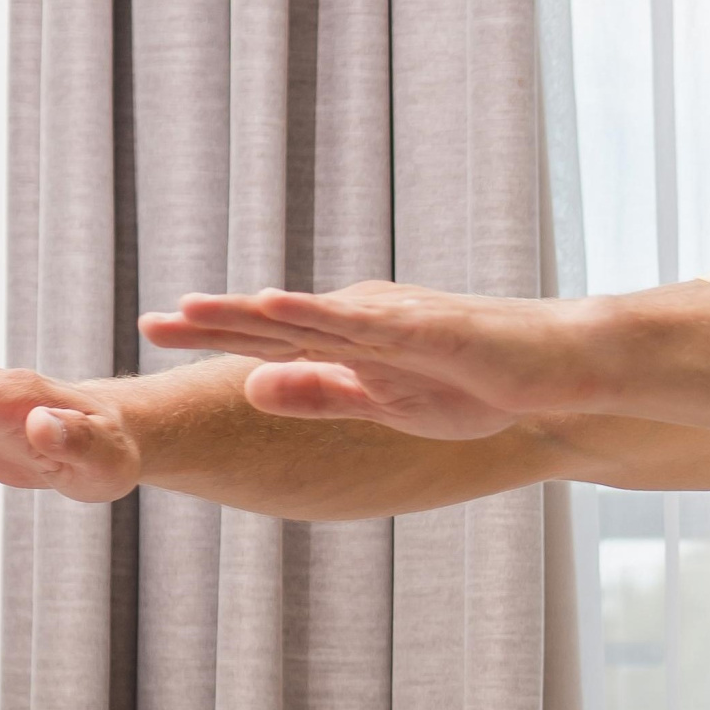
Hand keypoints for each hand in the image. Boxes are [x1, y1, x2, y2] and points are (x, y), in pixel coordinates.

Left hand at [140, 281, 552, 440]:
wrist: (560, 364)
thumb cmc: (484, 383)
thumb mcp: (390, 402)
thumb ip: (323, 392)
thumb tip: (250, 384)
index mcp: (353, 340)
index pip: (273, 336)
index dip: (215, 335)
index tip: (156, 332)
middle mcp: (364, 318)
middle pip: (278, 318)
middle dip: (214, 321)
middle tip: (150, 322)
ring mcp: (395, 320)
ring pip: (310, 314)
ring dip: (251, 311)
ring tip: (194, 310)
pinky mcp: (428, 327)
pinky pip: (366, 323)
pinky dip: (318, 314)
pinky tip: (277, 306)